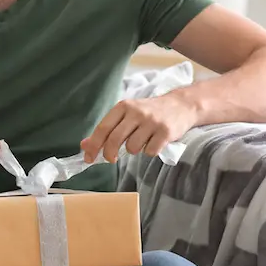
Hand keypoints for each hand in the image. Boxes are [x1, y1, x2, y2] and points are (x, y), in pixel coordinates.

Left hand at [81, 93, 196, 162]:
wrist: (181, 105)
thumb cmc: (148, 113)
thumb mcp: (126, 115)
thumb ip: (106, 129)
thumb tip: (84, 145)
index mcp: (123, 106)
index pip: (103, 128)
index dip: (93, 145)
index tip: (88, 158)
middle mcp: (136, 112)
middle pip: (114, 139)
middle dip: (108, 154)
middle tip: (111, 159)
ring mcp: (151, 122)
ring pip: (132, 148)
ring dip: (133, 150)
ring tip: (141, 142)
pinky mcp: (165, 132)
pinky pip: (149, 151)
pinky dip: (149, 151)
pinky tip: (154, 142)